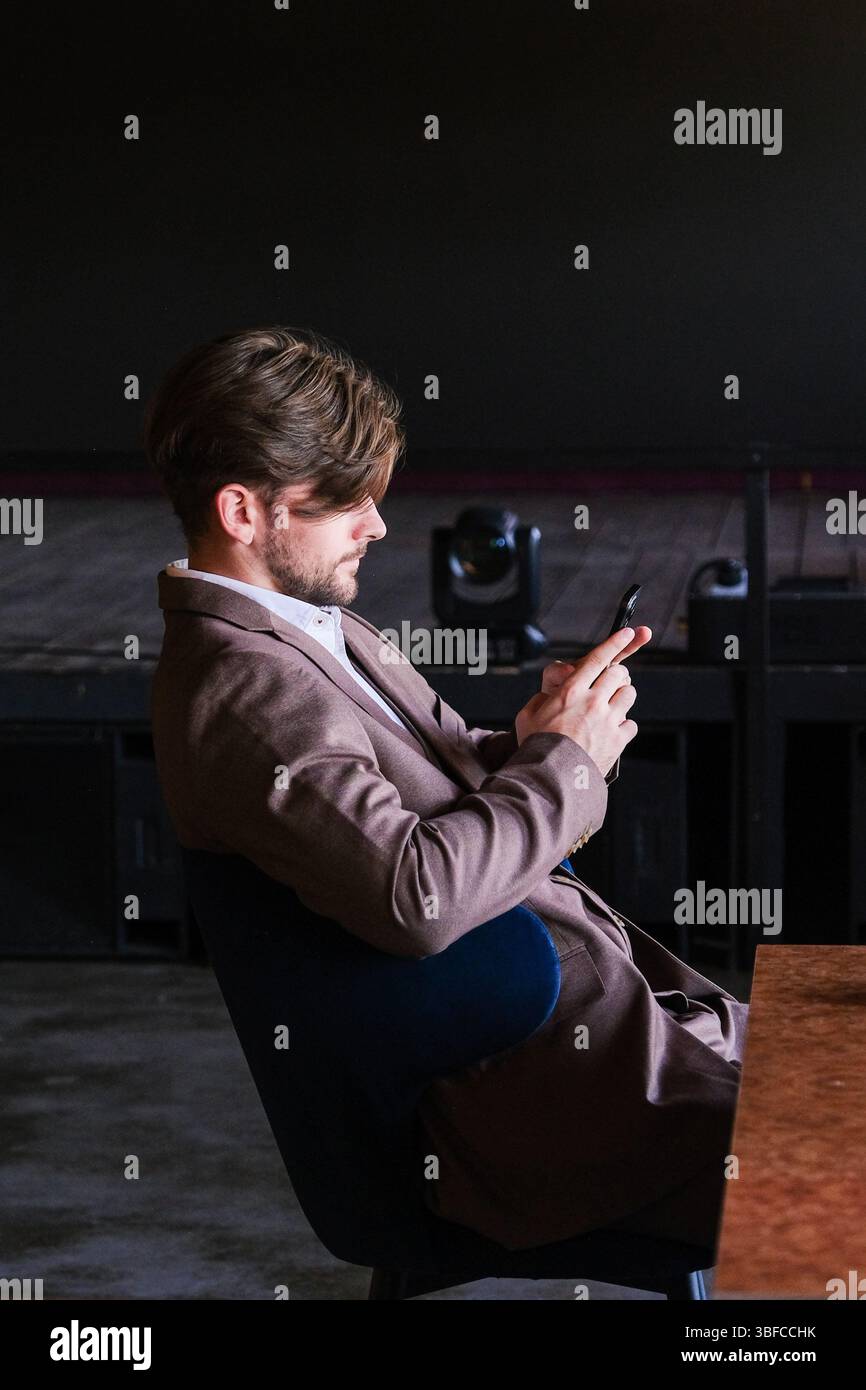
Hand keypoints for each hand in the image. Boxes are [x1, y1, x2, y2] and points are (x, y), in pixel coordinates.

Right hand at [514, 626, 651, 775]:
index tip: (626, 633)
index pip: (598, 658)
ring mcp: (609, 720)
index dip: (615, 642)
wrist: (551, 778)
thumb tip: (550, 696)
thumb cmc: (536, 747)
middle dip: (615, 675)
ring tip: (610, 708)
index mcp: (570, 691)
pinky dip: (623, 726)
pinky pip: (631, 724)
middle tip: (608, 683)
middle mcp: (593, 702)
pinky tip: (610, 732)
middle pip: (618, 673)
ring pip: (629, 694)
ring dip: (621, 697)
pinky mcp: (618, 740)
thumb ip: (541, 699)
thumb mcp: (527, 716)